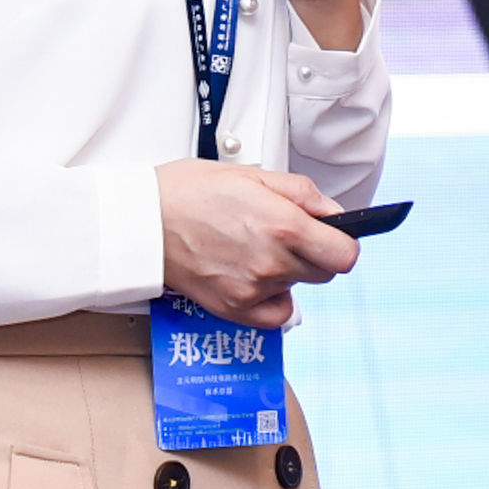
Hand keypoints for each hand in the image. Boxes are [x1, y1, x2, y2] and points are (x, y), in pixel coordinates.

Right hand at [156, 159, 360, 326]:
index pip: (345, 255)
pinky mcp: (234, 309)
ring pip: (296, 286)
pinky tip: (255, 276)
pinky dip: (272, 299)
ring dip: (287, 270)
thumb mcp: (254, 174)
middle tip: (287, 234)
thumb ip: (303, 194)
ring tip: (254, 245)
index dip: (344, 242)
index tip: (334, 236)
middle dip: (315, 253)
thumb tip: (332, 212)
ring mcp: (254, 289)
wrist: (143, 221)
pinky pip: (275, 314)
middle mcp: (273, 262)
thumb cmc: (189, 192)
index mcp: (285, 225)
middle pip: (324, 272)